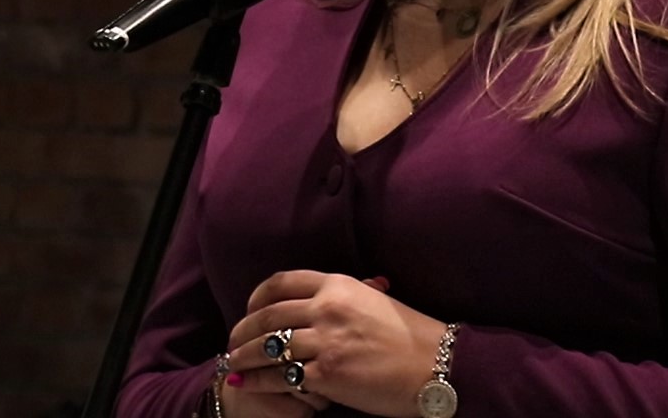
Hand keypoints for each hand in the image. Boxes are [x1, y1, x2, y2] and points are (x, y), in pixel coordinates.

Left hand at [226, 270, 443, 417]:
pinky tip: (251, 385)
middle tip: (231, 343)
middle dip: (241, 331)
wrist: (436, 365)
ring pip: (268, 347)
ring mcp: (326, 342)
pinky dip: (261, 382)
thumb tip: (321, 294)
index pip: (282, 283)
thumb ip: (344, 294)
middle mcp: (327, 308)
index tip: (249, 309)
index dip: (257, 297)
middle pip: (267, 316)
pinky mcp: (327, 375)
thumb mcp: (375, 300)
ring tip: (233, 366)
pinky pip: (281, 377)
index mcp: (338, 285)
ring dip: (244, 358)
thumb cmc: (410, 334)